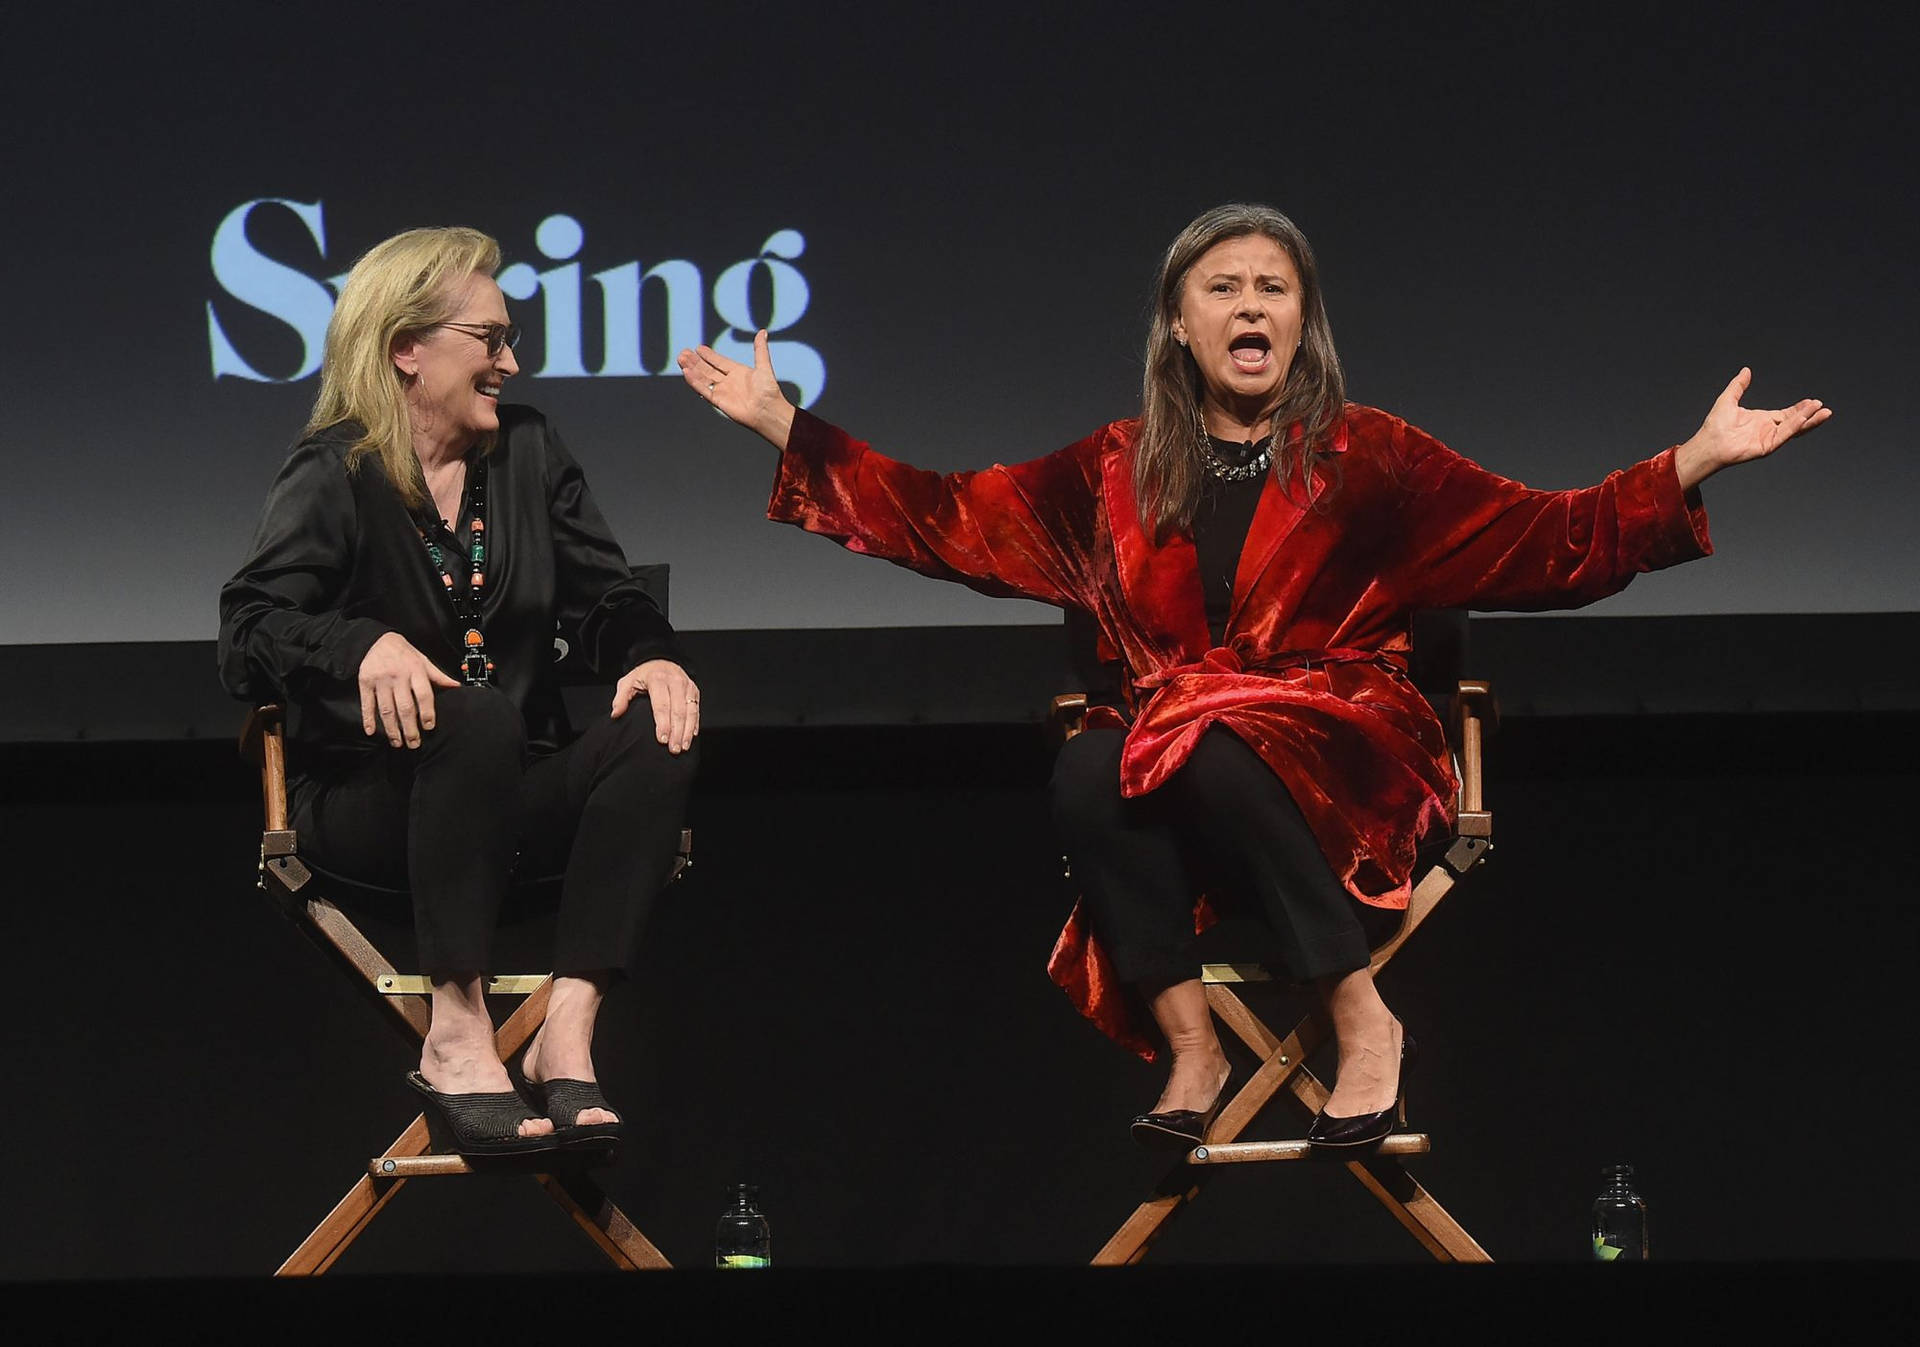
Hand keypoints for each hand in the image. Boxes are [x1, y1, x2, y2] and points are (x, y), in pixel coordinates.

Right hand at [359, 632, 459, 747]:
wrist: (376, 640)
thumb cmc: (404, 653)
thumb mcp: (423, 660)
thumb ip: (438, 676)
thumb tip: (456, 686)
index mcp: (415, 671)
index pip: (424, 695)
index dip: (427, 712)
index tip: (429, 727)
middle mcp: (398, 676)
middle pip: (405, 707)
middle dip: (410, 728)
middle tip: (414, 743)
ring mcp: (381, 680)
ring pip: (386, 709)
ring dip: (392, 729)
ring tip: (397, 742)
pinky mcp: (365, 683)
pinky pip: (367, 703)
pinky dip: (368, 718)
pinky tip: (371, 731)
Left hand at [610, 659, 699, 752]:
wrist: (662, 661)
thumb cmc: (644, 675)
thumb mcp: (628, 682)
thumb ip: (621, 698)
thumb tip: (616, 714)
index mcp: (658, 679)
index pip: (661, 705)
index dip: (663, 724)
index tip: (662, 739)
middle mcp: (675, 682)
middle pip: (678, 710)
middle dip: (677, 732)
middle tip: (673, 749)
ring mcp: (687, 686)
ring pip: (690, 711)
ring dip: (688, 731)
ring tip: (683, 747)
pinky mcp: (694, 690)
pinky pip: (696, 709)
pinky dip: (695, 724)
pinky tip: (691, 737)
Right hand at [677, 329, 795, 449]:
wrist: (768, 410)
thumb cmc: (769, 390)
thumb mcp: (763, 365)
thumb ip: (760, 349)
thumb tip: (763, 331)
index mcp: (738, 373)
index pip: (719, 362)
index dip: (709, 355)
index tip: (698, 348)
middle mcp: (729, 382)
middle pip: (708, 370)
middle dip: (695, 361)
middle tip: (683, 352)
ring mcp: (723, 392)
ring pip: (703, 378)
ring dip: (692, 369)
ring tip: (681, 359)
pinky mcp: (719, 401)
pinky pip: (704, 390)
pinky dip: (695, 381)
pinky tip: (687, 372)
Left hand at [1675, 368, 1831, 490]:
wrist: (1708, 443)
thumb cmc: (1714, 426)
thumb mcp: (1728, 399)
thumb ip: (1739, 385)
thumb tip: (1746, 370)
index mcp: (1762, 420)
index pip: (1787, 414)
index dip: (1800, 408)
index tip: (1812, 402)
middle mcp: (1767, 430)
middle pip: (1795, 422)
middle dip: (1810, 415)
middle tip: (1823, 407)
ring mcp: (1768, 439)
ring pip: (1793, 428)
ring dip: (1808, 420)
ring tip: (1823, 412)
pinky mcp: (1767, 446)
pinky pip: (1784, 434)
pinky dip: (1795, 426)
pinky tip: (1805, 417)